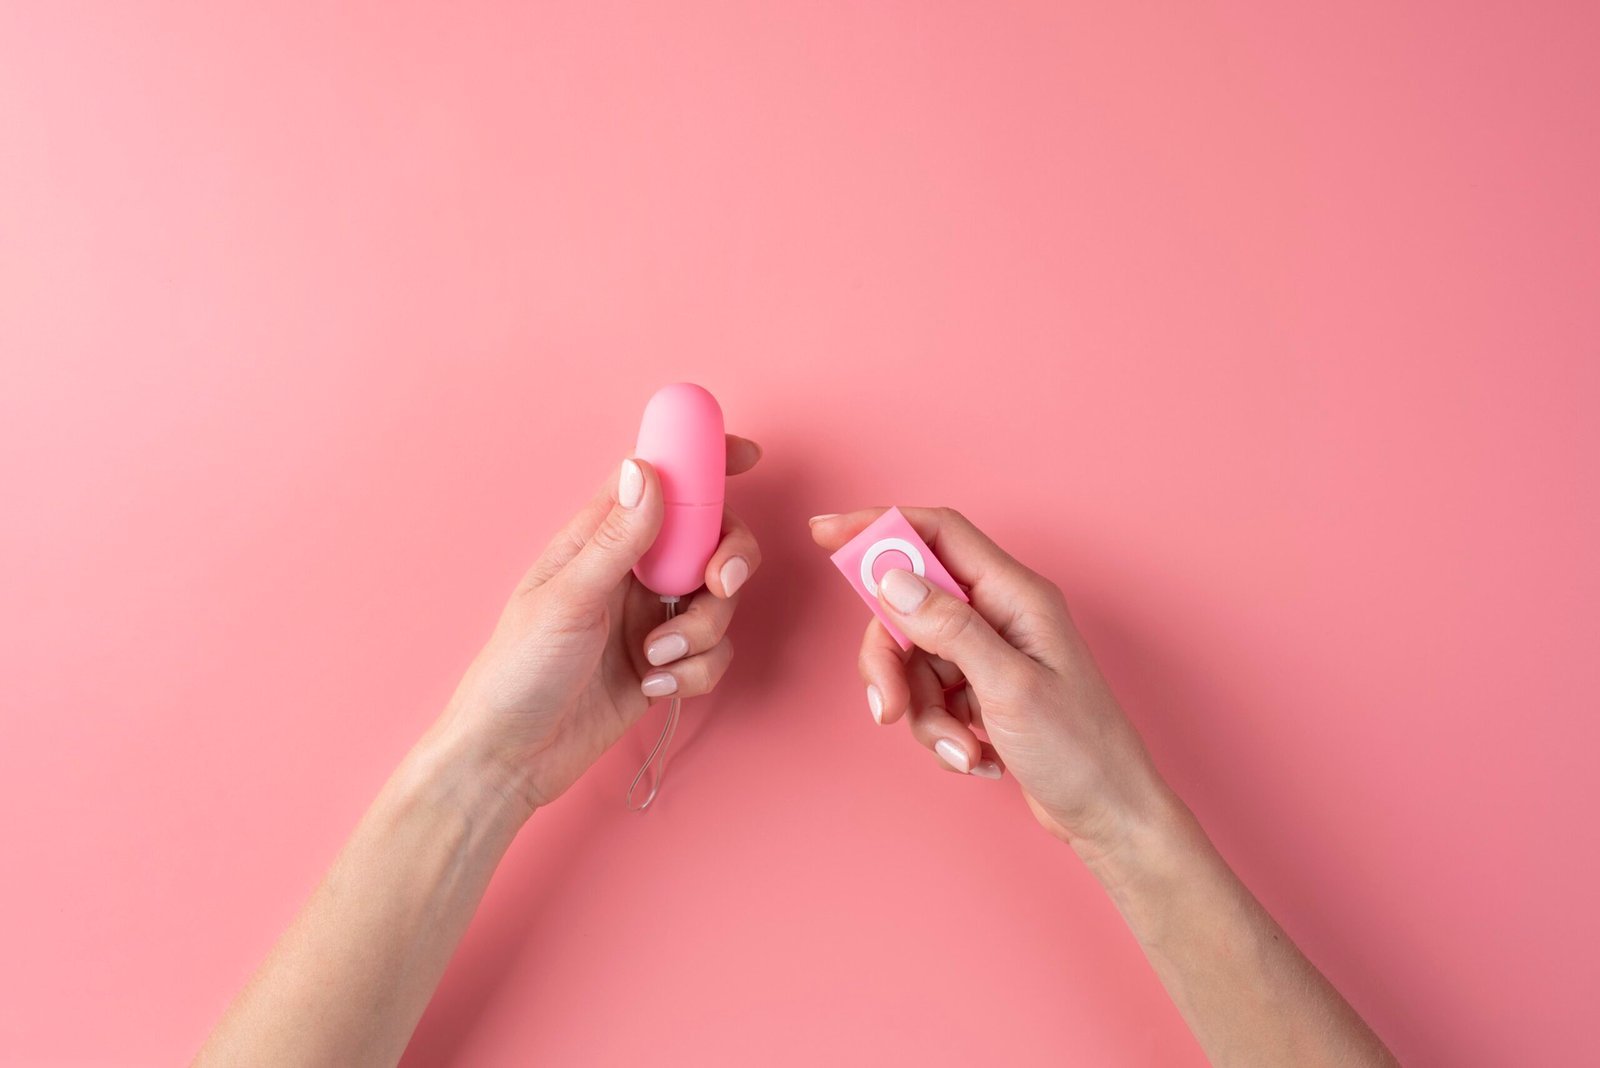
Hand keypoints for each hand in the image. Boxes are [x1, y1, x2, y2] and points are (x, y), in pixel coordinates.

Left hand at [436, 436, 761, 812]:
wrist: (512, 758)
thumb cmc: (516, 673)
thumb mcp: (566, 600)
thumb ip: (614, 539)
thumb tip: (645, 470)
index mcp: (599, 539)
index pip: (659, 479)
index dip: (704, 460)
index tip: (749, 454)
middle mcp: (631, 572)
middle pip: (709, 539)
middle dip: (728, 559)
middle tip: (720, 584)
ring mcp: (650, 618)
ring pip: (719, 601)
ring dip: (703, 631)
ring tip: (655, 657)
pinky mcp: (666, 664)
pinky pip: (715, 653)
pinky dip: (696, 671)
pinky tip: (655, 686)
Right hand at [810, 507, 1168, 859]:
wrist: (1109, 817)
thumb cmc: (1081, 752)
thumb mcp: (1009, 688)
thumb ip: (949, 628)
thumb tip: (892, 578)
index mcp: (1016, 595)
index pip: (937, 533)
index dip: (880, 527)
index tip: (825, 533)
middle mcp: (1002, 615)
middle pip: (910, 606)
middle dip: (890, 661)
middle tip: (889, 709)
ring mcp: (991, 653)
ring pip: (914, 659)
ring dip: (924, 713)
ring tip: (963, 750)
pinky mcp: (983, 691)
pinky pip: (930, 695)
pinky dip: (942, 731)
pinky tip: (979, 757)